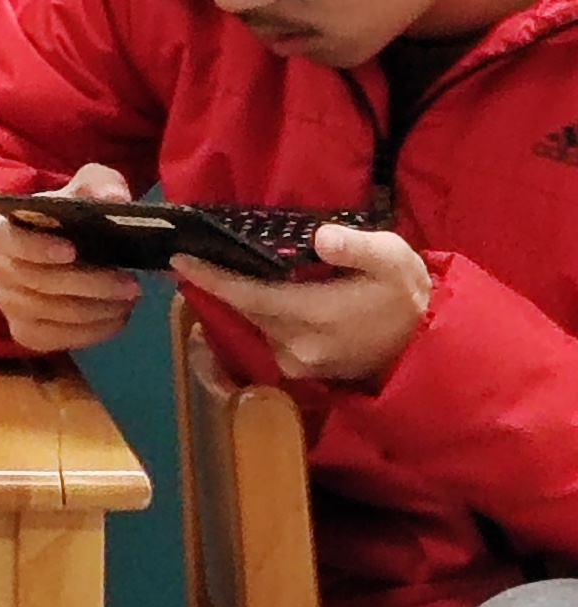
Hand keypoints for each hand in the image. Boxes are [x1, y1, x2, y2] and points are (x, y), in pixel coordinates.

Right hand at [0, 163, 140, 354]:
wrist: (70, 245)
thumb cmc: (75, 214)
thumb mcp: (90, 187)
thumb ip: (102, 184)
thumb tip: (115, 198)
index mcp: (5, 228)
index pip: (8, 240)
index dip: (37, 248)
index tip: (73, 250)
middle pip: (36, 282)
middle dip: (87, 285)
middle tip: (130, 284)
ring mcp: (9, 303)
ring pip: (49, 313)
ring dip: (95, 310)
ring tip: (129, 299)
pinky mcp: (25, 332)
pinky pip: (55, 340)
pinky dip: (90, 333)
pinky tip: (116, 318)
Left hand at [175, 224, 433, 383]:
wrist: (427, 345)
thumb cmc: (406, 295)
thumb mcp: (392, 259)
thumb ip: (357, 247)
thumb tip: (322, 237)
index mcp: (314, 316)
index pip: (249, 296)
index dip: (212, 278)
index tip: (179, 259)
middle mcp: (298, 345)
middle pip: (246, 309)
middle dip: (221, 282)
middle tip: (196, 252)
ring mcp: (299, 362)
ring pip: (256, 323)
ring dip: (242, 298)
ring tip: (227, 266)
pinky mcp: (304, 369)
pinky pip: (269, 335)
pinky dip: (260, 314)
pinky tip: (259, 293)